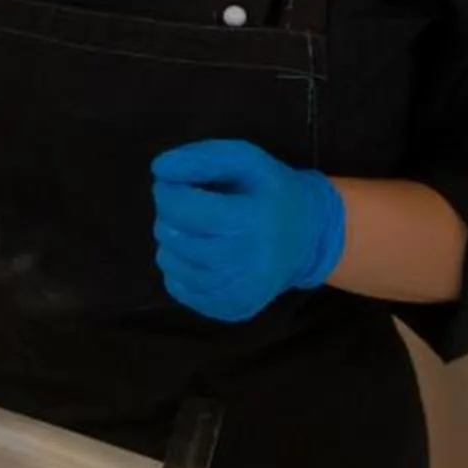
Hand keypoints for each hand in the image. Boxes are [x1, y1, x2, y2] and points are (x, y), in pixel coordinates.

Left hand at [150, 138, 345, 323]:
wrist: (308, 236)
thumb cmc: (270, 192)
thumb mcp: (245, 159)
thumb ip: (202, 157)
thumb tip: (159, 170)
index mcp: (253, 219)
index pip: (184, 209)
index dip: (167, 193)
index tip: (171, 185)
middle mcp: (249, 262)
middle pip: (175, 239)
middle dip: (168, 217)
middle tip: (186, 207)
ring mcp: (241, 292)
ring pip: (172, 266)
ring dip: (171, 243)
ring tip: (194, 230)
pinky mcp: (233, 309)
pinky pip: (180, 290)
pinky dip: (179, 269)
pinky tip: (198, 254)